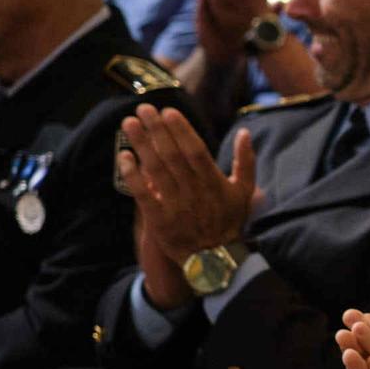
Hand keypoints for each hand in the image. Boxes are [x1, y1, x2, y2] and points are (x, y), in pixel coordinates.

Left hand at [116, 105, 252, 262]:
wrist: (215, 259)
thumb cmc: (229, 221)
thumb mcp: (244, 192)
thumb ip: (245, 161)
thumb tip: (245, 132)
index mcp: (214, 183)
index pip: (195, 151)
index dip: (181, 131)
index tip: (168, 112)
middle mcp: (194, 192)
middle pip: (172, 155)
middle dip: (157, 130)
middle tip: (144, 109)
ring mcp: (175, 206)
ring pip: (155, 170)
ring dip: (141, 145)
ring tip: (130, 123)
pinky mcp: (158, 220)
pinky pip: (142, 194)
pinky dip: (132, 175)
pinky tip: (124, 156)